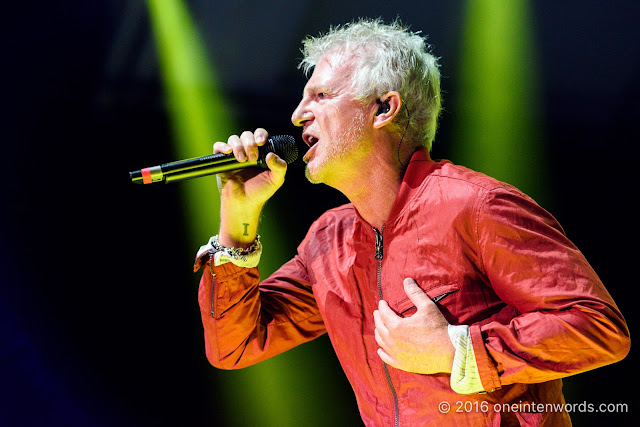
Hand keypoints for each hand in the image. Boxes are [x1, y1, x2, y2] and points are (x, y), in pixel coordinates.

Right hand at [213, 128, 287, 246]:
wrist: (244, 204)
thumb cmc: (260, 192)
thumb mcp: (276, 180)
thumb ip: (280, 167)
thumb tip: (271, 154)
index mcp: (261, 152)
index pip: (260, 135)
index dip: (261, 134)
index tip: (262, 142)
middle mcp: (247, 151)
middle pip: (246, 135)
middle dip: (250, 143)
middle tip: (253, 158)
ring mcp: (234, 155)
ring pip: (233, 139)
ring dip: (238, 146)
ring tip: (242, 160)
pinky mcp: (222, 161)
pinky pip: (218, 147)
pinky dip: (222, 146)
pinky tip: (228, 152)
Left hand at [374, 278, 454, 373]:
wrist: (450, 351)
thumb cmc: (439, 328)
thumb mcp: (427, 307)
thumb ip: (415, 293)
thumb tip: (406, 280)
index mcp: (397, 326)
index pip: (384, 313)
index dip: (382, 306)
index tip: (382, 302)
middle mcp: (393, 341)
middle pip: (380, 327)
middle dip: (378, 318)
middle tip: (378, 313)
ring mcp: (396, 354)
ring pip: (381, 342)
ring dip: (378, 333)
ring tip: (379, 327)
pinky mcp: (402, 364)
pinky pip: (387, 358)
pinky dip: (382, 352)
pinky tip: (380, 349)